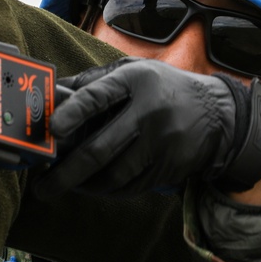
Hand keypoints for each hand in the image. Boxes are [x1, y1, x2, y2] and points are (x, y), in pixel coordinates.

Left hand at [32, 58, 260, 198]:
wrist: (217, 114)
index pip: (98, 96)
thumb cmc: (163, 89)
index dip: (73, 112)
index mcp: (136, 81)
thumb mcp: (134, 71)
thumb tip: (54, 93)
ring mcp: (160, 144)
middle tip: (43, 186)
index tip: (52, 129)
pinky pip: (130, 186)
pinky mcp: (168, 168)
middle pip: (101, 149)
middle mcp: (149, 112)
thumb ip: (95, 81)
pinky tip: (92, 187)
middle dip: (66, 173)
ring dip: (83, 186)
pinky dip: (107, 190)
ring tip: (64, 186)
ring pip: (114, 175)